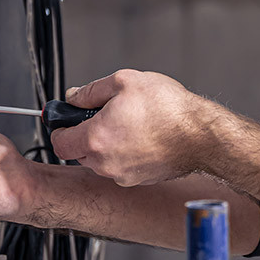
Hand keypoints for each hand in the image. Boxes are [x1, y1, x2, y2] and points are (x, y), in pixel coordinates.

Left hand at [50, 69, 209, 186]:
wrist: (200, 135)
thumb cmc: (167, 108)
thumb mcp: (124, 81)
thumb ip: (91, 90)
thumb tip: (74, 96)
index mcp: (96, 138)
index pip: (60, 143)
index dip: (60, 128)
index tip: (66, 119)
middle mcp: (106, 163)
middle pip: (79, 152)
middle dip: (85, 133)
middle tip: (104, 113)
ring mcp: (123, 175)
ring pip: (101, 160)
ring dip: (106, 143)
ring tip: (129, 121)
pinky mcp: (140, 179)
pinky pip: (121, 166)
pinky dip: (124, 152)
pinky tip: (143, 135)